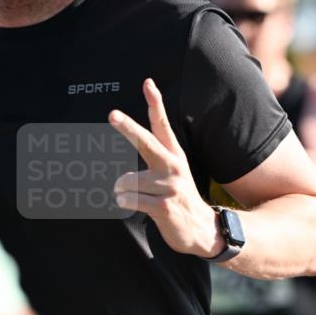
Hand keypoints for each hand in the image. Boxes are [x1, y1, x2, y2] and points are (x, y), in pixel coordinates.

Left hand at [109, 79, 221, 256]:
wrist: (203, 230)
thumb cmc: (179, 199)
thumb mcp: (174, 172)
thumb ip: (157, 151)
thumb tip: (134, 134)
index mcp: (174, 156)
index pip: (162, 125)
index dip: (155, 103)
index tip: (148, 83)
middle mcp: (173, 167)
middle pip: (146, 142)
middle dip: (128, 128)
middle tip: (112, 114)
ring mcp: (169, 187)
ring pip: (127, 181)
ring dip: (122, 190)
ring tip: (137, 197)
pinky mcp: (163, 206)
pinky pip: (130, 200)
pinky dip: (125, 202)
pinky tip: (132, 205)